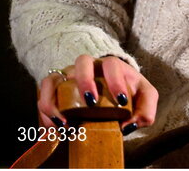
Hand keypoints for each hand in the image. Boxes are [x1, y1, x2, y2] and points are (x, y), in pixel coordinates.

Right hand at [37, 55, 158, 135]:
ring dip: (55, 99)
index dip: (116, 81)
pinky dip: (45, 110)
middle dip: (85, 81)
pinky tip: (53, 127)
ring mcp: (69, 75)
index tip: (121, 101)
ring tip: (64, 122)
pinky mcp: (55, 86)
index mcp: (112, 66)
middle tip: (90, 103)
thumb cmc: (128, 91)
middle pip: (82, 61)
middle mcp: (89, 66)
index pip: (113, 64)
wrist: (111, 89)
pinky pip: (43, 93)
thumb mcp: (143, 97)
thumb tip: (130, 125)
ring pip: (55, 78)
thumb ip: (146, 110)